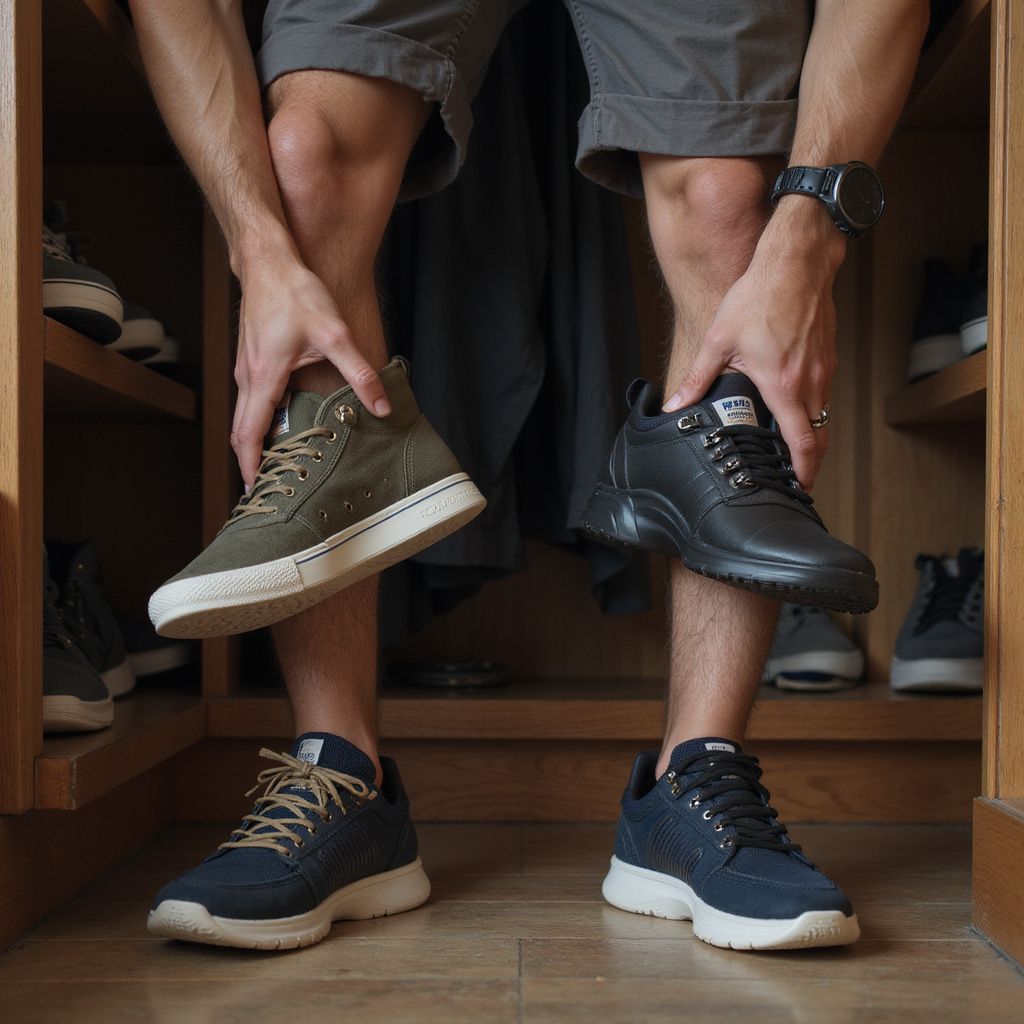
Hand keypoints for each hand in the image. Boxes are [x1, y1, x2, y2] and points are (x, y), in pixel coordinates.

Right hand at [230, 258, 388, 488]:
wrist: (267, 260)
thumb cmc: (295, 293)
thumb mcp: (334, 334)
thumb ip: (359, 373)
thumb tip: (381, 407)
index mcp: (263, 378)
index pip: (249, 433)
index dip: (251, 465)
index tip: (257, 491)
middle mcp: (247, 377)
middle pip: (241, 430)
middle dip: (251, 462)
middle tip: (268, 488)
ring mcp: (245, 367)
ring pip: (244, 415)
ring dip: (255, 442)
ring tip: (277, 465)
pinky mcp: (251, 359)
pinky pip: (250, 400)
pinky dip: (259, 421)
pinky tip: (281, 425)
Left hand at [663, 207, 843, 490]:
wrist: (795, 262)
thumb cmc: (760, 296)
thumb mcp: (719, 341)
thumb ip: (697, 378)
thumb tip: (675, 406)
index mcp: (784, 385)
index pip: (803, 441)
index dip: (803, 470)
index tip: (798, 487)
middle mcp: (811, 381)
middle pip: (819, 435)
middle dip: (810, 462)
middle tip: (795, 479)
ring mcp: (824, 368)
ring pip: (823, 414)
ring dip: (811, 435)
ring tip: (791, 449)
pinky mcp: (827, 355)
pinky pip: (824, 392)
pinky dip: (814, 409)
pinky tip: (794, 409)